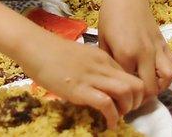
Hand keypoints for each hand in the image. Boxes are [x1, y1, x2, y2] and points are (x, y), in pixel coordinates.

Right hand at [18, 30, 145, 128]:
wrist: (35, 47)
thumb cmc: (53, 53)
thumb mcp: (82, 57)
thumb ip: (93, 69)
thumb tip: (99, 85)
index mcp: (104, 58)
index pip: (131, 76)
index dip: (133, 93)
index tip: (126, 103)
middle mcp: (103, 66)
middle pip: (136, 84)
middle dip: (136, 103)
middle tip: (125, 112)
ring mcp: (92, 77)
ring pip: (126, 92)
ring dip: (127, 110)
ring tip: (117, 118)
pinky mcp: (80, 89)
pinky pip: (106, 103)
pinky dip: (112, 117)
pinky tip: (108, 124)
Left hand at [97, 0, 171, 98]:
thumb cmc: (110, 15)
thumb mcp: (103, 40)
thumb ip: (109, 62)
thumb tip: (111, 80)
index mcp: (126, 54)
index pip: (129, 86)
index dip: (123, 97)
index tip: (118, 101)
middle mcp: (145, 54)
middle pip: (151, 88)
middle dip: (142, 99)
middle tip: (132, 100)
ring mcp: (157, 48)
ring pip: (168, 78)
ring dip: (159, 87)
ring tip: (148, 87)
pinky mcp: (164, 43)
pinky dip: (169, 74)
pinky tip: (157, 73)